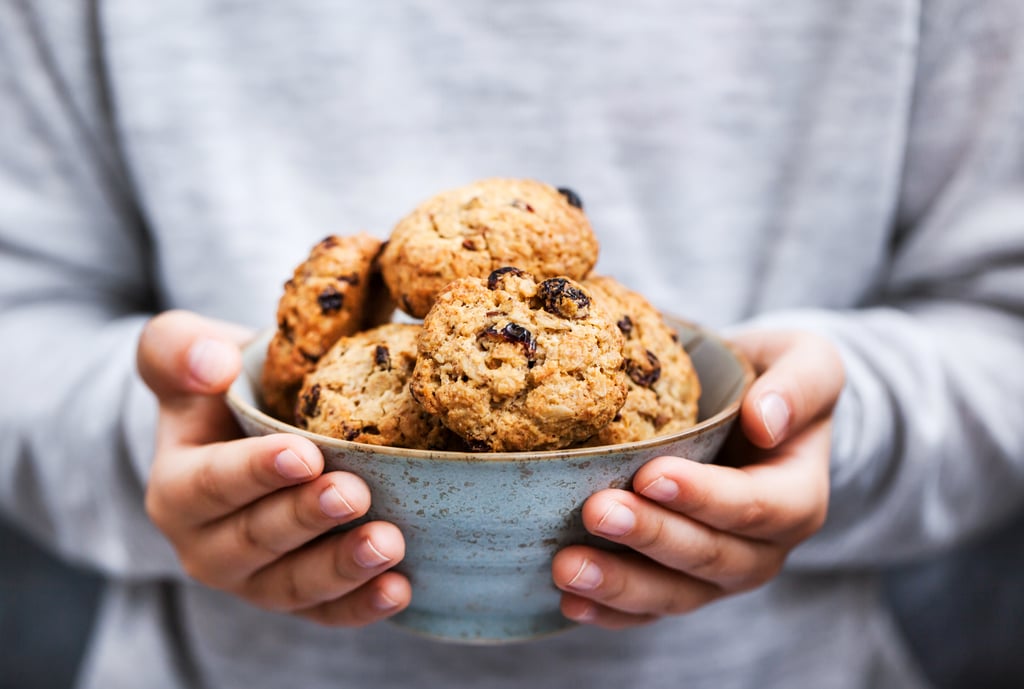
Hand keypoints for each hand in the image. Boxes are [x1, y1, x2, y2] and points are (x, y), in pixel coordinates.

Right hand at [139, 310, 409, 625]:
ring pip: (293, 584)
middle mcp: (207, 544)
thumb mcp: (185, 350)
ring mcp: (253, 579)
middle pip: (256, 539)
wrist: (248, 424)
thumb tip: (214, 364)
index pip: (211, 484)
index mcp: (177, 487)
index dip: (257, 471)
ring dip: (341, 567)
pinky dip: (361, 605)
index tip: (305, 454)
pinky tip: (398, 589)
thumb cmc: (223, 384)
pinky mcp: (298, 598)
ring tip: (388, 544)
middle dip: (307, 518)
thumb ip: (179, 348)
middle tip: (355, 494)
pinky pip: (326, 612)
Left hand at [552, 329, 842, 627]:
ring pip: (675, 594)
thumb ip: (801, 383)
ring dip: (620, 585)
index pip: (757, 507)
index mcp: (798, 497)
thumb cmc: (772, 380)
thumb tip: (766, 419)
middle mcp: (763, 548)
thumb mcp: (807, 362)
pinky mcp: (679, 584)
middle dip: (651, 537)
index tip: (651, 473)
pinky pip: (648, 610)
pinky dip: (609, 612)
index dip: (705, 497)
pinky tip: (569, 602)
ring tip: (567, 567)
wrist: (747, 411)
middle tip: (597, 510)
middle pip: (710, 557)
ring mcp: (719, 575)